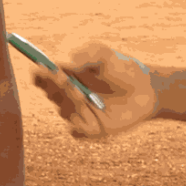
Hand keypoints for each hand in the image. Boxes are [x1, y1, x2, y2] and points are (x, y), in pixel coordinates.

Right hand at [34, 43, 157, 138]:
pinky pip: (76, 131)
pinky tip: (90, 112)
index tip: (41, 68)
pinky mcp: (91, 129)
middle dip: (52, 85)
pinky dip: (79, 122)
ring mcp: (80, 112)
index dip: (39, 74)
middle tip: (60, 76)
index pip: (44, 77)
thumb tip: (66, 63)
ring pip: (63, 111)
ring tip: (80, 92)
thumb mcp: (105, 55)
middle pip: (49, 93)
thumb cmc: (123, 69)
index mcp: (68, 76)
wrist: (146, 89)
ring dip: (69, 101)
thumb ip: (86, 54)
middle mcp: (69, 95)